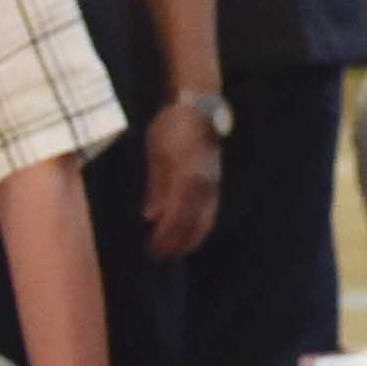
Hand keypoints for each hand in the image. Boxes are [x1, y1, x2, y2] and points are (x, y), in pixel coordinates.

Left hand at [142, 102, 220, 257]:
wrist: (198, 108)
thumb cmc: (171, 127)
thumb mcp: (156, 154)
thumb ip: (156, 187)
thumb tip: (150, 217)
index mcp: (186, 178)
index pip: (175, 218)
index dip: (164, 238)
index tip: (151, 250)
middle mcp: (204, 186)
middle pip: (193, 225)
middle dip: (177, 244)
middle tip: (160, 257)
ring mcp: (213, 185)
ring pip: (205, 221)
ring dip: (191, 239)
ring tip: (176, 250)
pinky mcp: (216, 183)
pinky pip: (210, 212)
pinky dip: (200, 227)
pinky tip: (190, 232)